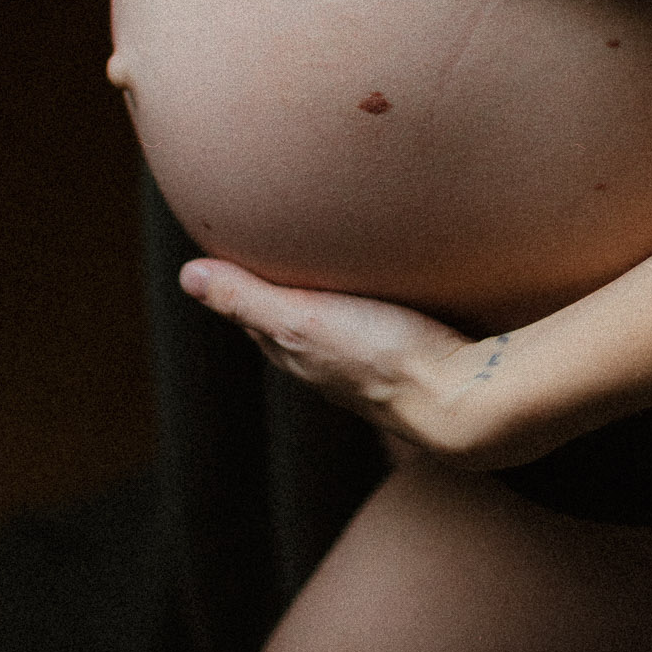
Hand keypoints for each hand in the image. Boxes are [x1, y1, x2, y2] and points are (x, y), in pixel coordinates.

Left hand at [178, 257, 589, 468]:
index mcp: (296, 354)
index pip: (254, 316)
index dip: (240, 283)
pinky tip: (387, 296)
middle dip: (275, 294)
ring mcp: (369, 370)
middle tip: (271, 253)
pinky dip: (364, 310)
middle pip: (288, 326)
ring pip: (332, 331)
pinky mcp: (411, 364)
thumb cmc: (383, 357)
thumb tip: (187, 275)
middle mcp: (327, 368)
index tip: (233, 246)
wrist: (464, 404)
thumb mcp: (304, 320)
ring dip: (322, 304)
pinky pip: (374, 332)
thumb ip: (248, 298)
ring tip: (326, 271)